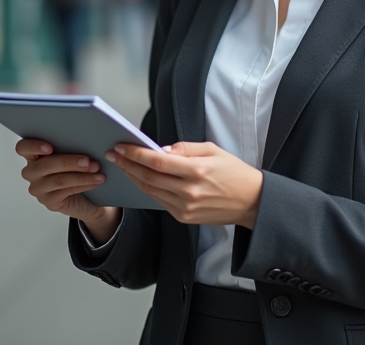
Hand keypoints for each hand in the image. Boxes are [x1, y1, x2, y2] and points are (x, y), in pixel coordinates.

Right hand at [16, 139, 121, 243]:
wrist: (86, 196)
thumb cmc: (76, 169)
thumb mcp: (71, 153)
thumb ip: (69, 144)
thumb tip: (83, 136)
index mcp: (33, 155)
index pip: (23, 148)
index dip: (33, 146)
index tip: (50, 147)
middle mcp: (32, 172)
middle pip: (44, 165)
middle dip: (68, 161)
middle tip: (87, 160)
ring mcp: (39, 189)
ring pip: (58, 180)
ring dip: (81, 175)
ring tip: (96, 170)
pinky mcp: (49, 201)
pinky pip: (66, 191)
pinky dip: (83, 184)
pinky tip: (95, 180)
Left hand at [107, 142, 263, 227]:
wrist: (251, 201)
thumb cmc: (234, 172)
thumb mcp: (213, 150)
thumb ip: (184, 148)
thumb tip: (159, 149)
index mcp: (197, 171)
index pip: (157, 161)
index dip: (135, 154)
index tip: (120, 146)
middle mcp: (189, 192)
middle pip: (149, 177)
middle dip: (127, 165)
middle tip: (113, 154)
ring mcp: (185, 207)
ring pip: (150, 191)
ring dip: (133, 177)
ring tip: (122, 165)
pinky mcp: (184, 217)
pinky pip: (159, 200)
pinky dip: (147, 188)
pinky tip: (140, 178)